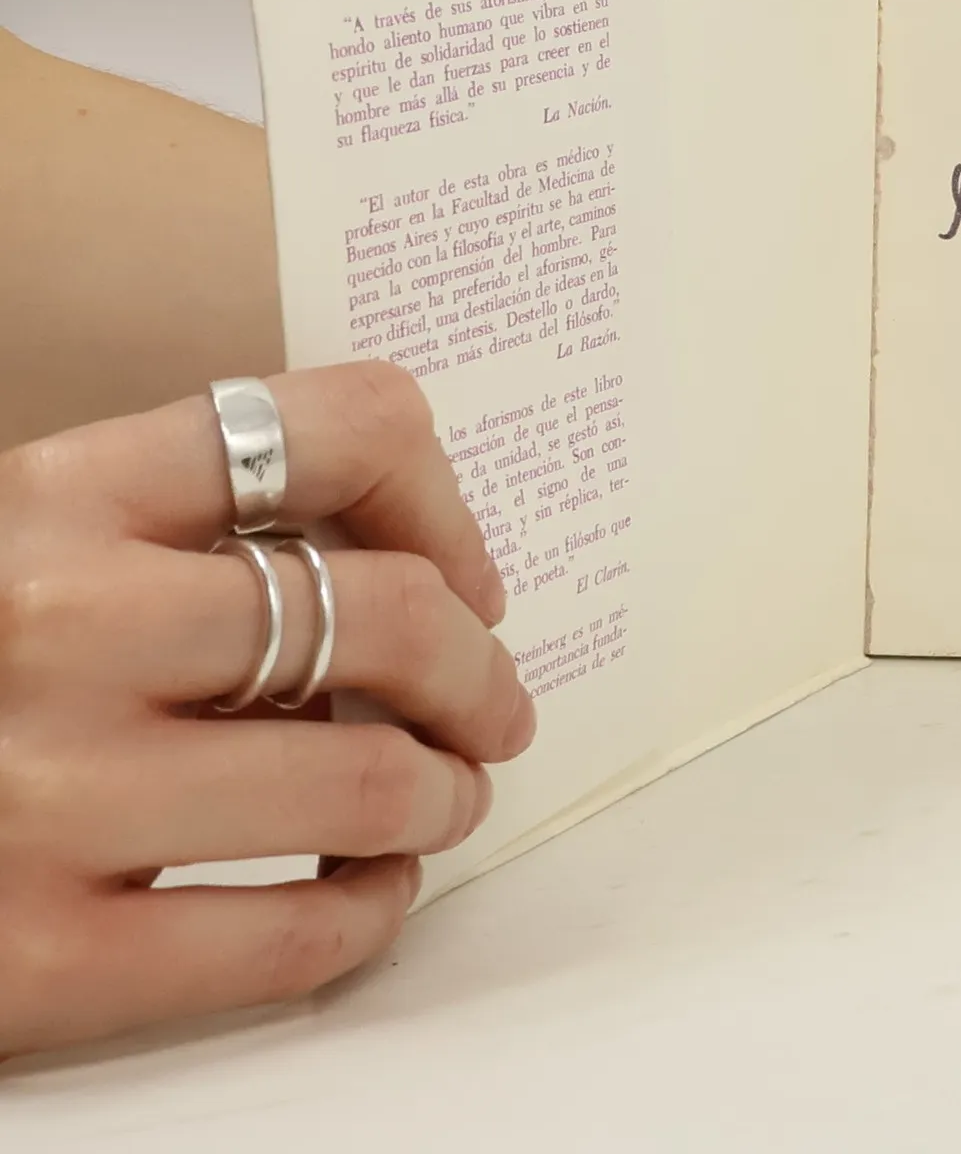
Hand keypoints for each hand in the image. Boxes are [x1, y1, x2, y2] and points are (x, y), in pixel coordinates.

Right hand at [0, 362, 534, 1058]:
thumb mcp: (29, 547)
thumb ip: (180, 535)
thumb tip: (408, 578)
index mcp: (60, 494)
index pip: (342, 426)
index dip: (445, 502)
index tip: (468, 576)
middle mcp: (58, 623)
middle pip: (386, 612)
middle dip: (476, 672)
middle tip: (491, 708)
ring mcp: (45, 793)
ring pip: (367, 780)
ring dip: (444, 794)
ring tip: (440, 800)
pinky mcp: (30, 959)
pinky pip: (287, 937)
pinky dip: (370, 910)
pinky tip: (367, 890)